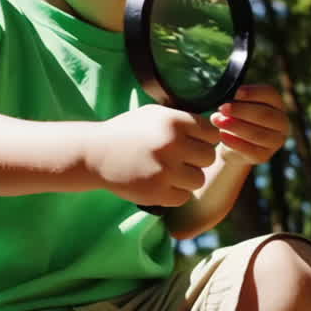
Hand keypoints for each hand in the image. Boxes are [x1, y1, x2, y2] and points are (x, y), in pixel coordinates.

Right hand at [83, 104, 220, 206]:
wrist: (95, 153)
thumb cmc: (127, 131)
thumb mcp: (154, 114)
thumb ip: (183, 119)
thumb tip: (216, 127)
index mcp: (174, 121)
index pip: (211, 133)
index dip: (204, 139)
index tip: (192, 143)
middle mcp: (172, 144)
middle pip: (209, 157)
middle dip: (197, 159)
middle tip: (181, 160)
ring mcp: (165, 170)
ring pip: (199, 179)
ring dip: (187, 178)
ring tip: (171, 173)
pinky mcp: (156, 192)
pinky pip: (183, 197)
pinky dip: (175, 193)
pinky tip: (162, 184)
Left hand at [210, 84, 289, 165]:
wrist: (232, 143)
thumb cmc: (236, 117)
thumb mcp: (237, 105)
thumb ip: (236, 100)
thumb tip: (228, 96)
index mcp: (276, 104)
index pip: (270, 94)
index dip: (253, 92)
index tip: (236, 92)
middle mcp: (281, 122)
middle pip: (264, 114)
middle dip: (241, 110)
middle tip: (222, 108)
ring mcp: (275, 141)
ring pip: (258, 133)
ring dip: (235, 126)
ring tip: (217, 121)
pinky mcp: (264, 156)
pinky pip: (250, 150)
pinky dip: (235, 142)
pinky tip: (222, 135)